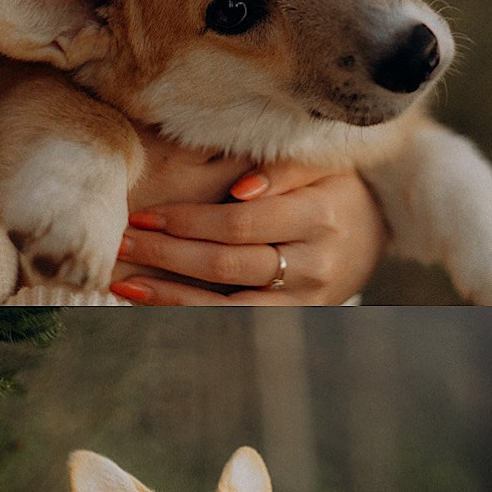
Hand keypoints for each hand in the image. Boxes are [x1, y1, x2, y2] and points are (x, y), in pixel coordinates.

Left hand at [112, 140, 387, 304]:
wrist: (370, 237)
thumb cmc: (332, 189)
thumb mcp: (320, 165)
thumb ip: (281, 165)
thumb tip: (238, 187)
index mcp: (321, 217)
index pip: (241, 223)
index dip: (189, 221)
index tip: (145, 216)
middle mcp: (314, 266)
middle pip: (227, 264)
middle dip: (167, 255)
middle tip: (121, 243)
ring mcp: (304, 302)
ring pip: (227, 306)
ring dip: (170, 297)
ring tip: (124, 284)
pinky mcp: (292, 323)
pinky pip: (234, 325)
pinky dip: (191, 318)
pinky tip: (154, 310)